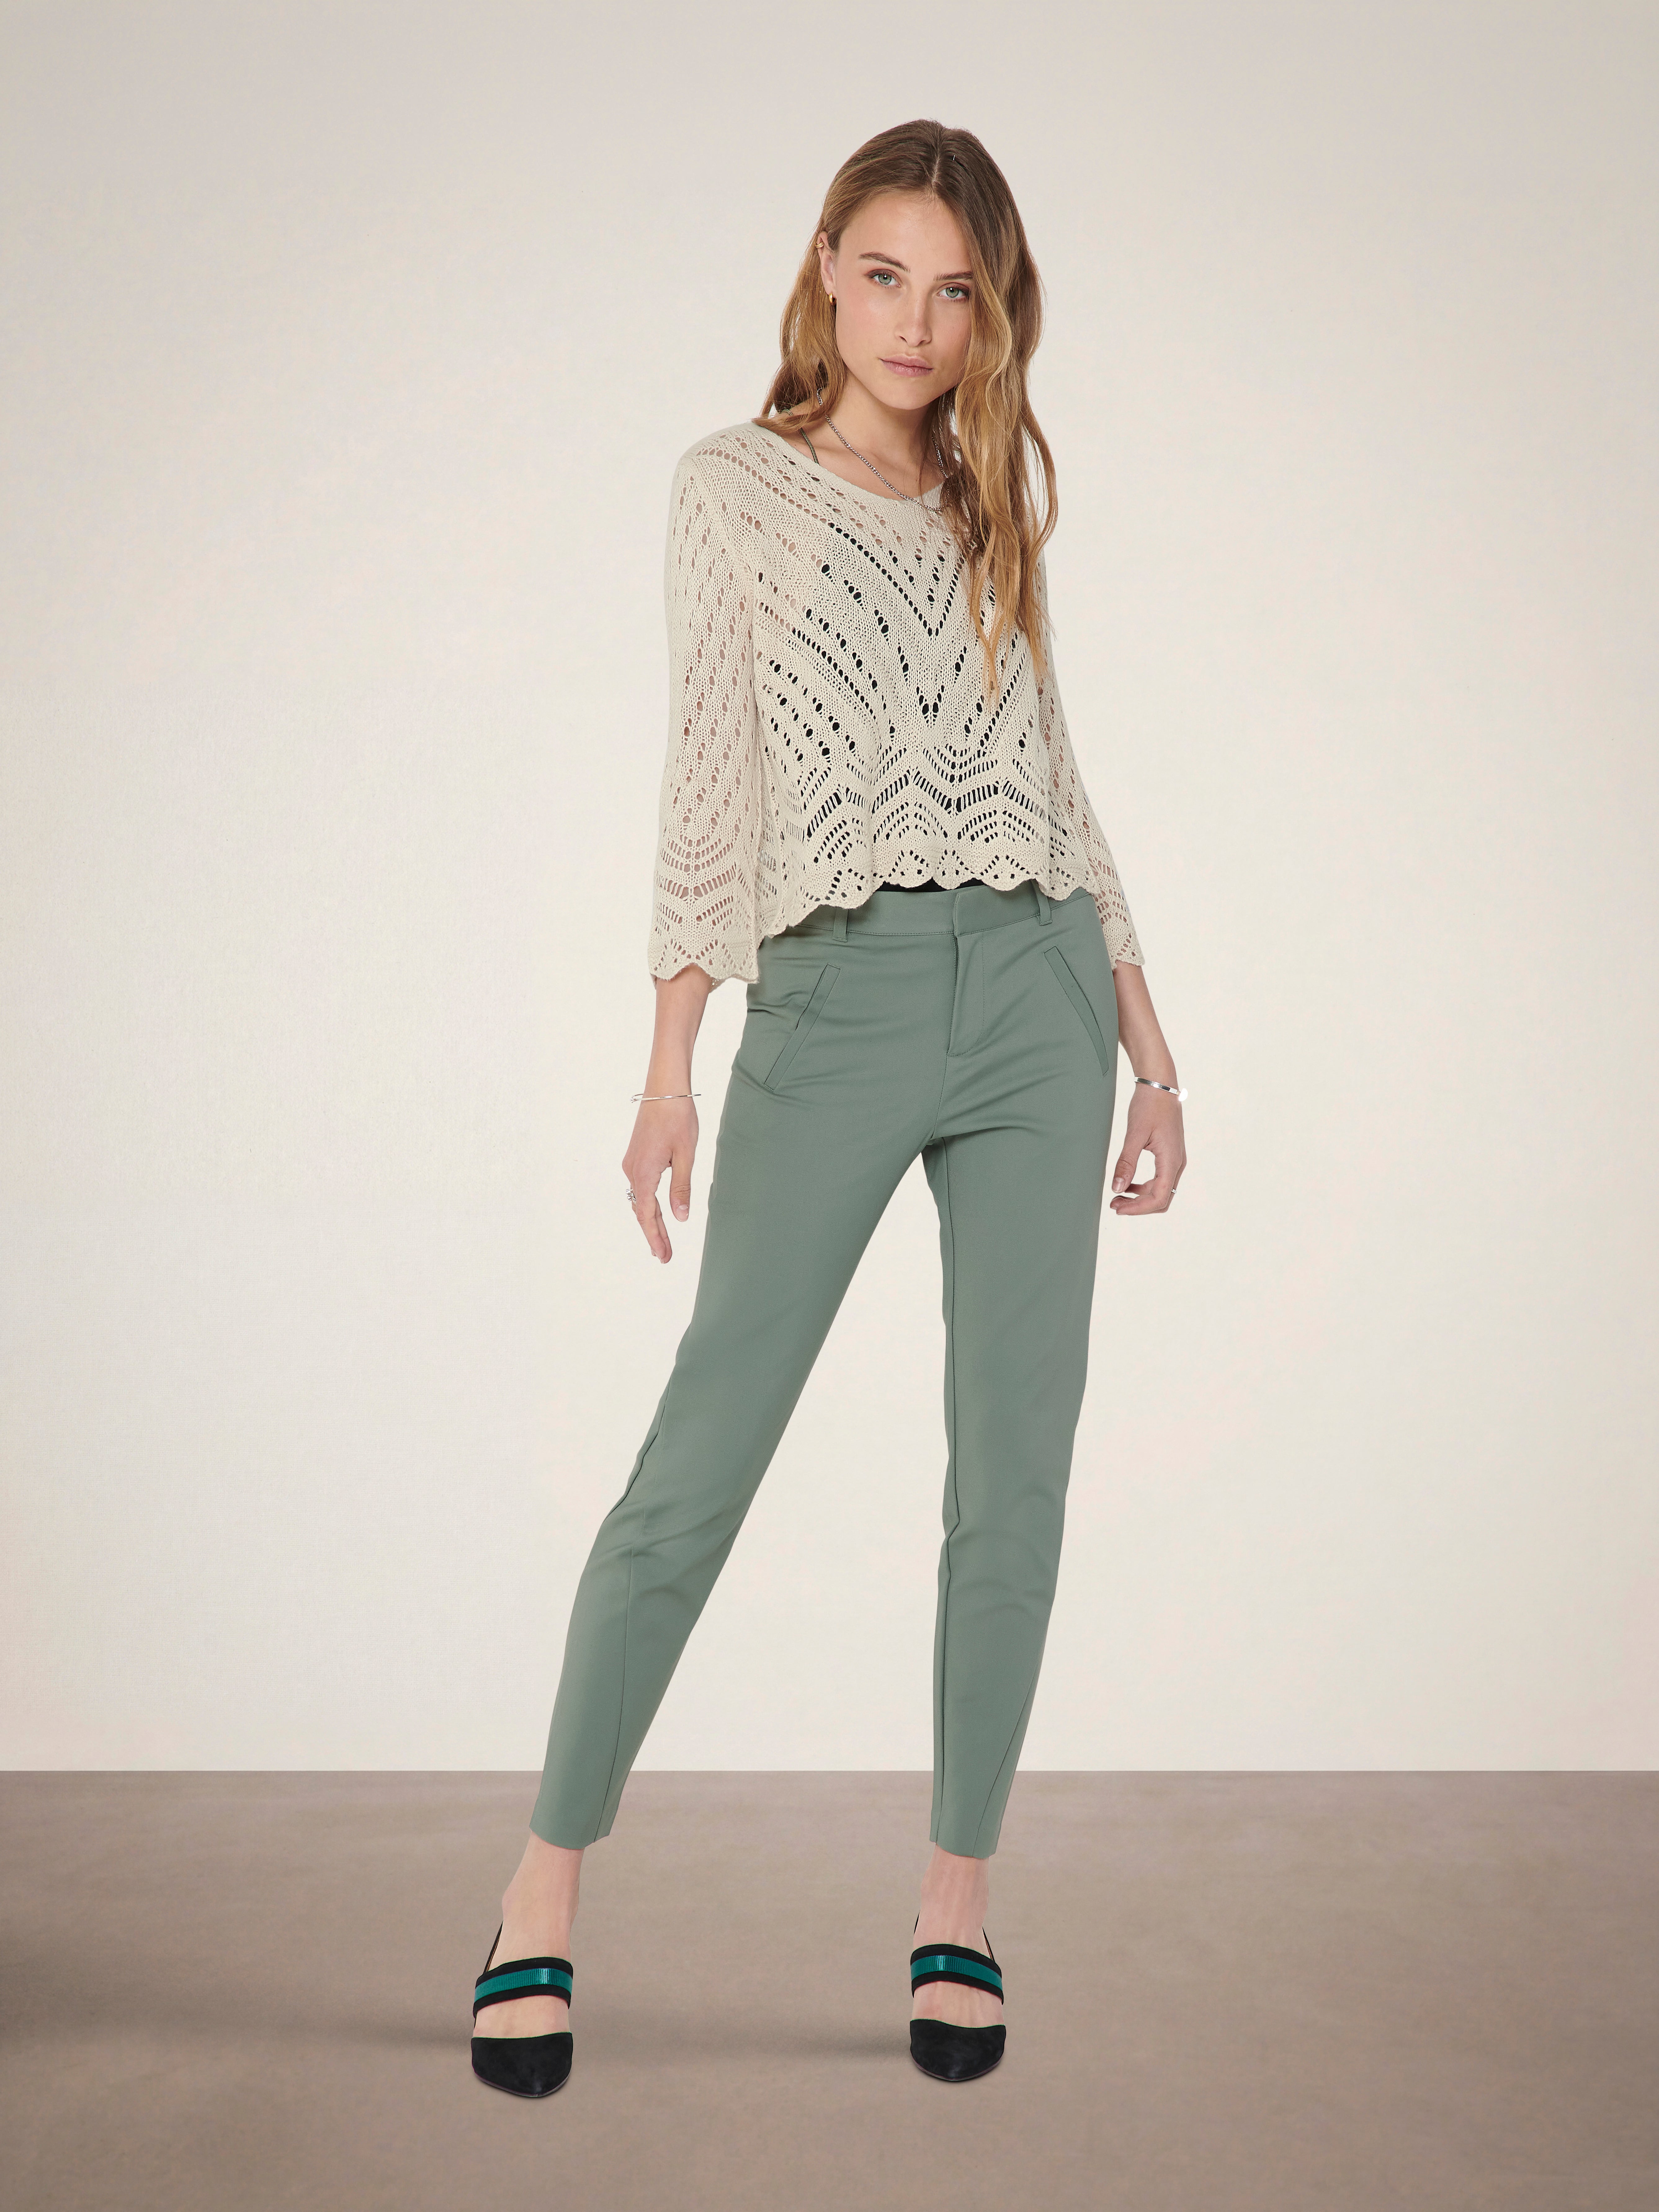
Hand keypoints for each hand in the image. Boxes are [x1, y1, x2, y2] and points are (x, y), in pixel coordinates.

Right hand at [622, 1097, 697, 1261]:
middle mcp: (632, 1170)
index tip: (663, 1257)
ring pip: (639, 1199)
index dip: (656, 1238)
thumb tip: (680, 1218)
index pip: (648, 1215)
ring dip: (650, 1220)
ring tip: (661, 1241)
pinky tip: (655, 1211)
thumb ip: (681, 1188)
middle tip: (664, 1257)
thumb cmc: (678, 1118)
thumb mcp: (685, 1155)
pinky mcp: (635, 1155)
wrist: (664, 1089)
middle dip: (654, 1234)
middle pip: (641, 1211)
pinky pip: (639, 1187)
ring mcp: (631, 1162)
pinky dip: (647, 1203)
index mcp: (644, 1173)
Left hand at [1109, 1090, 1184, 1214]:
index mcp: (1171, 1160)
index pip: (1159, 1197)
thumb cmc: (1149, 1106)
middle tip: (1113, 1204)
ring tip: (1117, 1196)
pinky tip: (1128, 1184)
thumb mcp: (1134, 1134)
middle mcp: (1177, 1163)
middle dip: (1138, 1206)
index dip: (1138, 1208)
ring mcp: (1175, 1160)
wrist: (1160, 1086)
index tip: (1117, 1208)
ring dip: (1140, 1198)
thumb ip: (1126, 1163)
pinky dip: (1144, 1187)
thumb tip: (1117, 1188)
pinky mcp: (1170, 1155)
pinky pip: (1160, 1180)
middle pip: (1162, 1198)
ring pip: (1161, 1191)